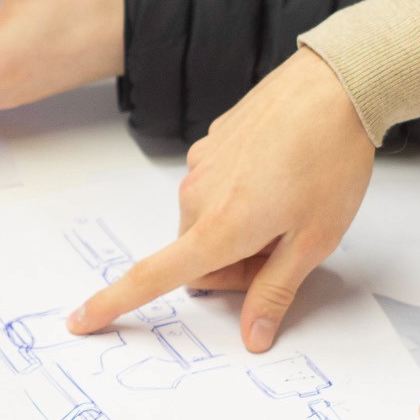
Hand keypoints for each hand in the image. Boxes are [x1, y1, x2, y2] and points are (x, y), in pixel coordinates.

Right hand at [67, 49, 373, 351]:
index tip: (82, 321)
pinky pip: (216, 187)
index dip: (113, 304)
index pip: (153, 276)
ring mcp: (202, 164)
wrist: (337, 83)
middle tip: (285, 248)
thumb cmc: (331, 159)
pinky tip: (282, 174)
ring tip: (290, 204)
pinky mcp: (211, 141)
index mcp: (220, 226)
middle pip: (198, 257)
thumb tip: (253, 336)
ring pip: (208, 222)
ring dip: (240, 228)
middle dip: (236, 265)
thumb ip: (276, 291)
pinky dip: (243, 195)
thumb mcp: (315, 240)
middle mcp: (199, 195)